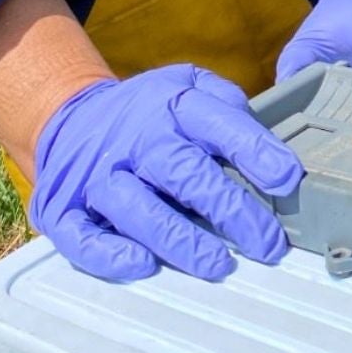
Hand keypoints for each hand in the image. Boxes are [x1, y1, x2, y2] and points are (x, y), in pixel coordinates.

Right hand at [30, 64, 301, 281]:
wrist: (69, 116)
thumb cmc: (149, 113)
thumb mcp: (187, 86)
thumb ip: (228, 106)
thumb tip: (269, 147)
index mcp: (170, 105)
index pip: (217, 123)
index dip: (254, 151)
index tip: (287, 179)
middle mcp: (134, 139)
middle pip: (182, 171)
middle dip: (230, 209)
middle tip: (267, 243)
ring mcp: (97, 175)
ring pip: (136, 208)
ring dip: (178, 239)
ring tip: (218, 265)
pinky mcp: (64, 209)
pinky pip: (82, 236)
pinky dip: (110, 254)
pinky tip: (143, 265)